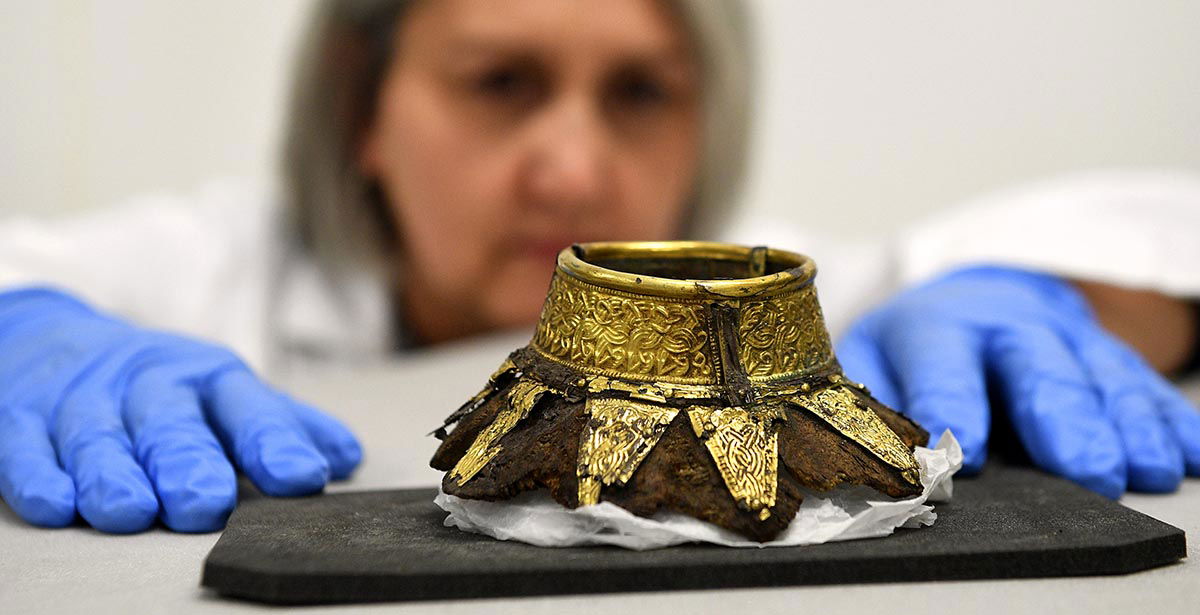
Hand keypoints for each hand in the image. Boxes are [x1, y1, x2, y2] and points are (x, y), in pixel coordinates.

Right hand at [0, 288, 361, 532]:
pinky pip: (26, 449)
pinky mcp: (22, 421)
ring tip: (132, 512)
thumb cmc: (159, 384)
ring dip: (113, 476)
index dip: (274, 442)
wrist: (51, 340)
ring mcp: (83, 403)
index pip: (247, 407)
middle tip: (204, 503)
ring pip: (98, 438)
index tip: (303, 477)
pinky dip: (40, 475)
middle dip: (187, 462)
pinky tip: (57, 503)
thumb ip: (282, 425)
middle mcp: (149, 387)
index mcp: (208, 379)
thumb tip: (347, 457)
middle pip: (169, 423)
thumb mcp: (223, 393)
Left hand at [836, 266, 1199, 497]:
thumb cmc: (913, 351)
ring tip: (1145, 470)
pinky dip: (1167, 417)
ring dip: (1127, 423)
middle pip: (1037, 367)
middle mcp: (1003, 325)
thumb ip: (871, 407)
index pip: (942, 365)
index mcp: (934, 326)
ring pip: (1099, 375)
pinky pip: (1141, 382)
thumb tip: (873, 463)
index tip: (965, 454)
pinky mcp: (1103, 353)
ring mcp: (1062, 335)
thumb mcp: (872, 363)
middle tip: (1087, 470)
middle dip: (1065, 419)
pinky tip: (1186, 452)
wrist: (969, 301)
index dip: (953, 405)